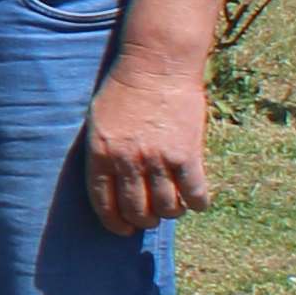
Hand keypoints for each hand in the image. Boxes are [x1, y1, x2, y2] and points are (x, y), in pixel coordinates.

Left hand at [78, 45, 214, 234]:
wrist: (156, 64)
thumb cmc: (125, 89)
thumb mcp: (99, 121)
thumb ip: (104, 153)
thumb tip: (113, 184)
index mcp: (101, 154)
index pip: (104, 203)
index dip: (115, 223)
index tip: (122, 230)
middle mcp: (127, 161)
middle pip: (137, 211)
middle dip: (144, 221)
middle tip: (151, 217)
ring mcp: (158, 159)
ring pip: (167, 207)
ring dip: (170, 213)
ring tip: (172, 207)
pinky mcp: (187, 154)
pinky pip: (194, 194)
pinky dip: (196, 203)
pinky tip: (195, 200)